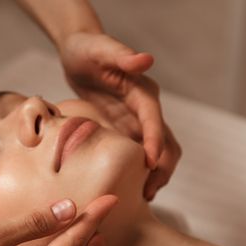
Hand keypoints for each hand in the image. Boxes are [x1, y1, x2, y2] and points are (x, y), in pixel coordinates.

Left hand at [58, 32, 180, 199]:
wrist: (79, 53)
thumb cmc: (87, 49)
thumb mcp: (100, 48)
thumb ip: (121, 53)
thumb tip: (146, 59)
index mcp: (143, 92)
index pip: (155, 120)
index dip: (156, 142)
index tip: (150, 165)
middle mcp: (146, 109)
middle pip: (167, 143)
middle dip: (162, 168)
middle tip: (148, 193)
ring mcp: (138, 122)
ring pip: (159, 153)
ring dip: (155, 175)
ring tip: (143, 197)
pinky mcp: (128, 130)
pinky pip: (140, 156)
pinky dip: (140, 173)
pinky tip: (130, 189)